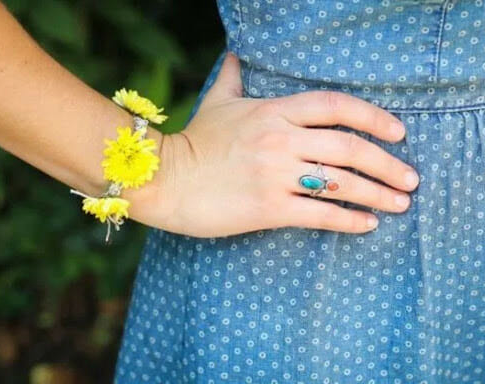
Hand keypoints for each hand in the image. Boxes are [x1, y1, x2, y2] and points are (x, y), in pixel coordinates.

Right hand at [126, 52, 419, 237]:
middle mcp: (281, 139)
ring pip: (341, 183)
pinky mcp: (269, 207)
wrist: (165, 179)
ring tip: (401, 203)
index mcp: (274, 111)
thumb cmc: (194, 142)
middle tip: (410, 178)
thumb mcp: (215, 103)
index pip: (336, 106)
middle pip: (350, 148)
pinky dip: (349, 220)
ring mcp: (276, 174)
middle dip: (388, 164)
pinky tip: (367, 225)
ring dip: (378, 194)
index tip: (398, 133)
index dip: (373, 117)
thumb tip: (234, 55)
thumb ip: (231, 78)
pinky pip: (320, 214)